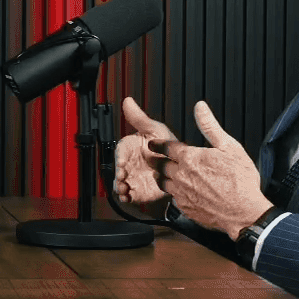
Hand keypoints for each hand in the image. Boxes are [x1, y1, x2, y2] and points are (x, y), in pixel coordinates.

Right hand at [114, 96, 177, 215]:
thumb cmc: (167, 146)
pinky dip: (127, 198)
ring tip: (125, 190)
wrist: (180, 167)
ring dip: (121, 188)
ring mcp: (134, 178)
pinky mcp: (139, 191)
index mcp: (130, 149)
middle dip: (118, 177)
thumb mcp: (154, 129)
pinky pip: (130, 196)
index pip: (120, 154)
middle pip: (118, 171)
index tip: (122, 166)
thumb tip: (128, 101)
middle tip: (123, 179)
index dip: (120, 160)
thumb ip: (139, 118)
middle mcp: (130, 164)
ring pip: (121, 185)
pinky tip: (130, 197)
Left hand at [146, 102, 272, 239]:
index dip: (158, 144)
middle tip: (152, 159)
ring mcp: (182, 193)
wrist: (244, 212)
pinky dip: (173, 193)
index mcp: (190, 158)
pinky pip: (173, 199)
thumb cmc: (240, 181)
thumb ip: (210, 126)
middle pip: (160, 166)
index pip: (166, 147)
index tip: (152, 144)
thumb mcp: (229, 146)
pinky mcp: (186, 208)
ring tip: (160, 175)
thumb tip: (200, 108)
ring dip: (161, 177)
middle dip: (155, 161)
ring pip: (163, 183)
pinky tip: (177, 192)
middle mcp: (181, 175)